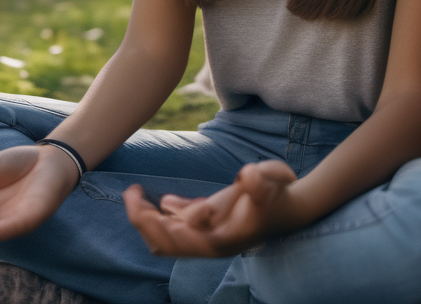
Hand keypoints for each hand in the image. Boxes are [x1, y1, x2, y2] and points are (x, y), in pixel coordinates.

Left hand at [123, 159, 298, 257]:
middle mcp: (211, 243)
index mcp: (226, 239)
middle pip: (168, 245)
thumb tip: (246, 176)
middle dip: (145, 221)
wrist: (287, 207)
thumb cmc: (278, 192)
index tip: (164, 207)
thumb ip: (261, 179)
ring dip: (146, 220)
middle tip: (132, 193)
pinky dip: (160, 216)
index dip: (177, 229)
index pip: (193, 243)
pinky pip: (173, 230)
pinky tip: (161, 200)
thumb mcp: (274, 179)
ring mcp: (204, 237)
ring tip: (134, 193)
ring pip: (165, 241)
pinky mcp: (202, 229)